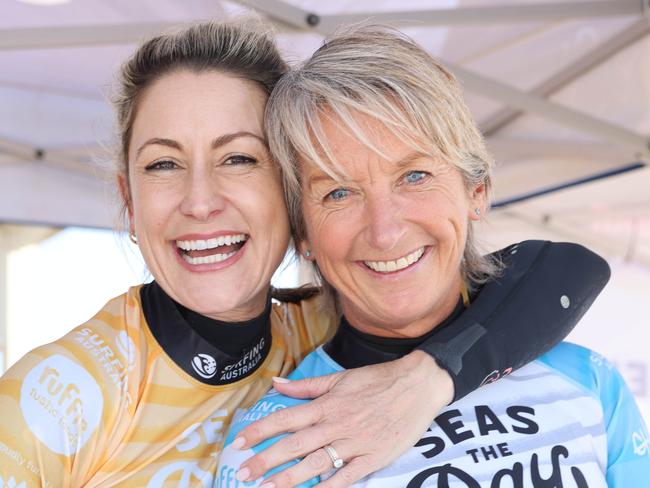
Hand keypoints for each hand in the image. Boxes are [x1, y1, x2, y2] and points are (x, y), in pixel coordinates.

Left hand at [233, 350, 453, 486]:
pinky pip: (348, 477)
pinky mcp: (373, 458)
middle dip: (266, 460)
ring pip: (317, 464)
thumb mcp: (341, 377)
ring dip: (290, 478)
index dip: (260, 431)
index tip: (238, 442)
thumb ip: (307, 386)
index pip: (286, 418)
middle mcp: (336, 424)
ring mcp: (355, 443)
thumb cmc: (377, 380)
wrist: (417, 385)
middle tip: (243, 473)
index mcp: (327, 404)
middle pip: (295, 445)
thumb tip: (276, 384)